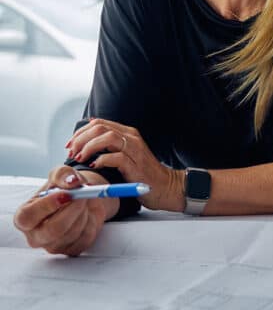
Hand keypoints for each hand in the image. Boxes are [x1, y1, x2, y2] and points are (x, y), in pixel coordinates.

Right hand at [14, 166, 114, 255]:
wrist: (82, 199)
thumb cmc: (63, 189)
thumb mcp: (61, 174)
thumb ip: (63, 174)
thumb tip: (71, 182)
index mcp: (24, 217)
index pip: (27, 218)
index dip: (47, 206)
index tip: (65, 194)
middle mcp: (36, 235)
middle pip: (54, 230)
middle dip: (73, 210)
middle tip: (82, 195)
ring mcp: (53, 245)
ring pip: (72, 233)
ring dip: (84, 213)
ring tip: (83, 202)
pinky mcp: (71, 249)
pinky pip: (85, 238)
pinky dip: (92, 222)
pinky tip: (86, 214)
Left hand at [68, 118, 184, 211]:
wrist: (165, 186)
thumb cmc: (142, 173)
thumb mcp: (126, 154)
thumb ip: (110, 146)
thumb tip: (87, 140)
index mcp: (127, 133)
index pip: (99, 123)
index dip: (81, 132)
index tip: (71, 145)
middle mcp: (131, 138)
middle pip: (100, 128)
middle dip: (81, 139)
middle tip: (72, 152)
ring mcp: (135, 150)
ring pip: (107, 138)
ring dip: (88, 147)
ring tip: (80, 158)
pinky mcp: (136, 165)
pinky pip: (115, 157)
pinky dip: (101, 160)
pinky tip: (94, 165)